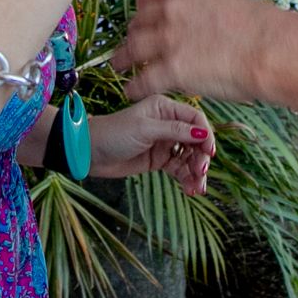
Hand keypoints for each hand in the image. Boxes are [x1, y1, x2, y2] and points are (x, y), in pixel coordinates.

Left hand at [89, 95, 215, 195]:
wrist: (89, 153)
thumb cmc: (114, 133)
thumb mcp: (145, 129)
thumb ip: (175, 131)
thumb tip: (203, 133)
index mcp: (165, 108)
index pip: (195, 118)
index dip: (205, 134)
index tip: (209, 151)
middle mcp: (168, 124)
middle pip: (195, 140)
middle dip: (200, 157)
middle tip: (200, 172)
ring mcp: (164, 143)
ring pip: (189, 157)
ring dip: (195, 172)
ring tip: (197, 188)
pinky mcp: (159, 160)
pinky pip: (179, 169)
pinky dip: (186, 179)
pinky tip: (190, 189)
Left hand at [114, 0, 274, 105]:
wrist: (270, 49)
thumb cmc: (261, 26)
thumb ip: (204, 5)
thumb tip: (201, 17)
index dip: (143, 5)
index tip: (142, 13)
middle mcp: (171, 8)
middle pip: (139, 20)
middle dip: (134, 32)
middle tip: (131, 42)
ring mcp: (167, 38)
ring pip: (133, 48)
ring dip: (123, 58)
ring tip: (119, 66)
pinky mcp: (170, 69)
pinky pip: (142, 79)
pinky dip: (134, 86)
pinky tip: (131, 91)